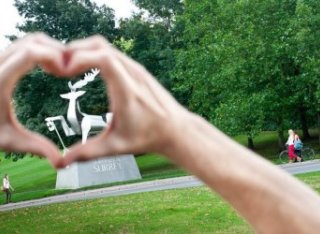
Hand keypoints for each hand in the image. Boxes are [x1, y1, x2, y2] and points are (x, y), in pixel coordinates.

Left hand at [0, 33, 65, 166]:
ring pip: (28, 41)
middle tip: (70, 68)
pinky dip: (41, 51)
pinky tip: (50, 68)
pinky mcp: (2, 62)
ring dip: (49, 49)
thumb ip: (37, 148)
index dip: (54, 55)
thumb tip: (60, 162)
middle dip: (56, 50)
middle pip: (32, 41)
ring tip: (63, 68)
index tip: (68, 69)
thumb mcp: (9, 141)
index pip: (29, 53)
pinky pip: (24, 47)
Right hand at [61, 35, 190, 165]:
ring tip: (68, 65)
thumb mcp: (117, 147)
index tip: (63, 70)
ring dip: (85, 50)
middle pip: (100, 46)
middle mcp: (133, 74)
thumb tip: (64, 161)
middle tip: (58, 65)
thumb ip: (89, 153)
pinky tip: (87, 66)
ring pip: (107, 47)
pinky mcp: (138, 70)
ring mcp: (136, 69)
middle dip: (75, 50)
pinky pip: (114, 53)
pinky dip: (97, 54)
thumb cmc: (150, 137)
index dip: (79, 58)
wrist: (176, 130)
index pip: (103, 58)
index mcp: (126, 90)